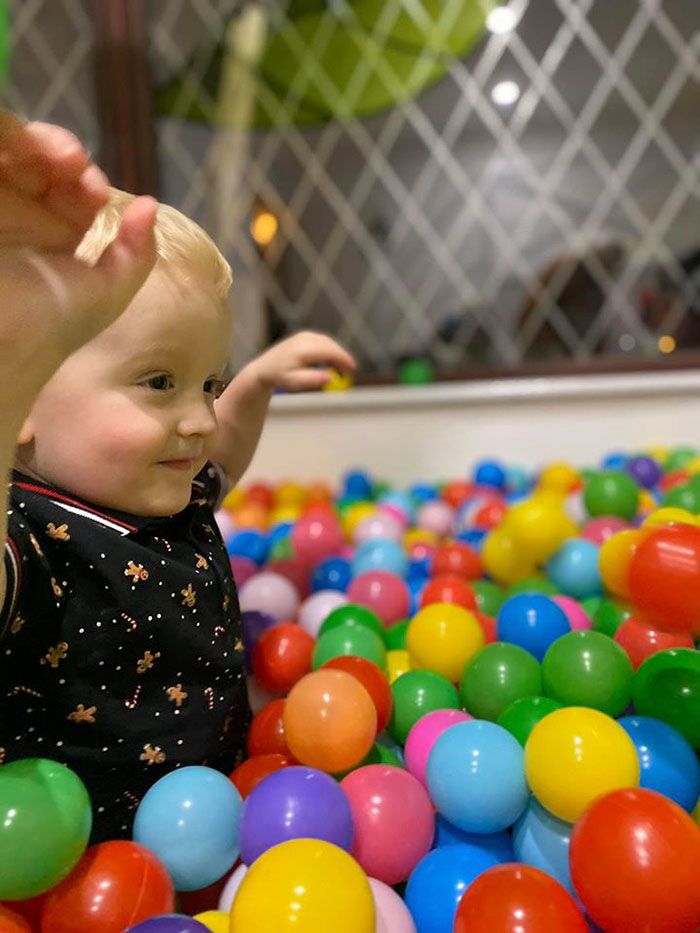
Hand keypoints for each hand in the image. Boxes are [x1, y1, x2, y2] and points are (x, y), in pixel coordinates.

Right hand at [0, 112, 156, 392]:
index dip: (82, 176)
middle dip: (59, 151)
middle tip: (74, 165)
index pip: (67, 181)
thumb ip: (137, 252)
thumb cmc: (54, 325)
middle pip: (36, 156)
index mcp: (52, 230)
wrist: (7, 342)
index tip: (95, 192)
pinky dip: (7, 139)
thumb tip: (150, 204)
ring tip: (58, 158)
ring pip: (9, 147)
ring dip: (33, 141)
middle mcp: (19, 213)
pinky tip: (27, 154)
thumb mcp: (108, 291)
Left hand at [248, 331, 355, 391]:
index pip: (329, 351)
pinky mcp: (305, 336)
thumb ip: (312, 379)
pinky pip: (323, 342)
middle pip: (331, 345)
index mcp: (302, 350)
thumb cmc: (279, 377)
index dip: (343, 359)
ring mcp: (304, 335)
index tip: (353, 368)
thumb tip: (330, 377)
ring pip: (328, 343)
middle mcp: (304, 339)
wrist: (264, 368)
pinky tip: (330, 364)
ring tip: (339, 372)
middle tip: (348, 373)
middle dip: (342, 358)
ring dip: (336, 355)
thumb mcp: (294, 383)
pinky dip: (330, 351)